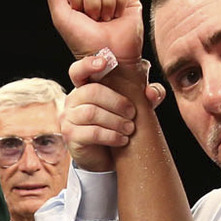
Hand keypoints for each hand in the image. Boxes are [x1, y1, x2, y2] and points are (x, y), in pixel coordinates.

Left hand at [45, 0, 144, 62]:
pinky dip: (120, 2)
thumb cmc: (84, 41)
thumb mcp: (60, 18)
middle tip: (95, 21)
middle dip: (92, 3)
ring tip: (107, 20)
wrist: (109, 57)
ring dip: (106, 4)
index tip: (80, 17)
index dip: (76, 0)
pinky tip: (119, 15)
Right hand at [60, 49, 163, 172]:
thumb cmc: (119, 125)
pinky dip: (111, 136)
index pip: (78, 70)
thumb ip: (147, 96)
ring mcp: (68, 118)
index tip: (105, 63)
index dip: (88, 64)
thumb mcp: (135, 107)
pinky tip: (122, 140)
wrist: (106, 157)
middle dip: (117, 102)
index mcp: (84, 87)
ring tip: (130, 129)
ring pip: (92, 113)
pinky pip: (92, 132)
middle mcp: (72, 100)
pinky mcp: (71, 136)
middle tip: (133, 113)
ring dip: (116, 121)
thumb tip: (151, 92)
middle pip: (92, 92)